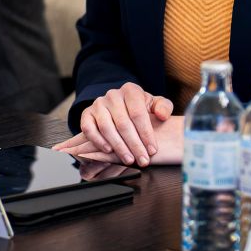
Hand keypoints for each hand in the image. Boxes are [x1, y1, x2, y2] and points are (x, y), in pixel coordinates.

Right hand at [59, 83, 174, 165]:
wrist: (120, 104)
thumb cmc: (141, 107)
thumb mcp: (154, 104)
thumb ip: (163, 107)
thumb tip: (162, 116)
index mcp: (131, 90)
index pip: (138, 114)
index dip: (146, 134)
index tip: (152, 150)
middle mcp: (112, 95)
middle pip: (123, 123)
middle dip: (134, 145)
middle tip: (143, 160)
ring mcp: (98, 104)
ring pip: (106, 128)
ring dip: (119, 146)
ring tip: (129, 160)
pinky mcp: (86, 114)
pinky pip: (88, 128)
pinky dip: (98, 141)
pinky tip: (108, 151)